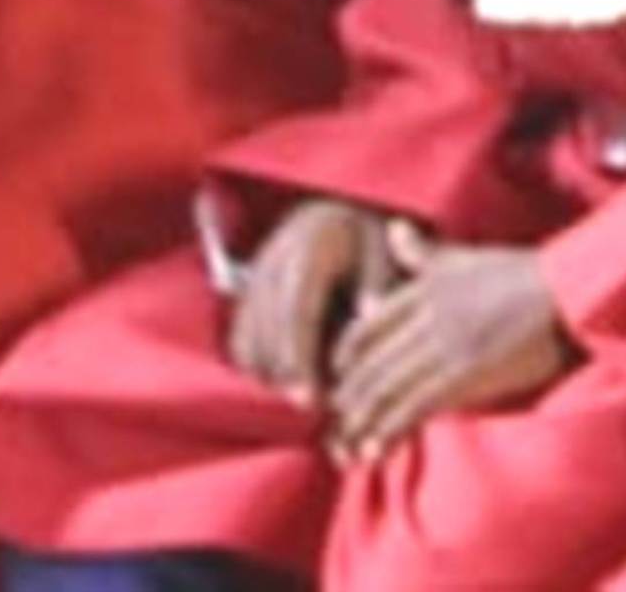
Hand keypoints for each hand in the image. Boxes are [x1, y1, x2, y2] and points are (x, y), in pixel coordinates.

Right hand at [223, 197, 409, 405]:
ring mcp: (253, 276)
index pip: (296, 312)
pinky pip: (241, 341)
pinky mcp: (244, 294)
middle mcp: (273, 258)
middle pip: (266, 335)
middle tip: (313, 407)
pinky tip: (288, 378)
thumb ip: (377, 286)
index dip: (299, 359)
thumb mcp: (384, 256)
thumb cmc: (370, 244)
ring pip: (248, 343)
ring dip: (271, 375)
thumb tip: (369, 318)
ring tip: (306, 392)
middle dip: (285, 377)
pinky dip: (260, 365)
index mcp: (312, 245)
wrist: (337, 218)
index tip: (309, 400)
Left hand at [322, 238, 573, 461]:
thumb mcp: (468, 256)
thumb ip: (425, 252)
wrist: (571, 291)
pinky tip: (376, 450)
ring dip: (360, 422)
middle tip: (332, 427)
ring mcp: (445, 345)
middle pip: (369, 364)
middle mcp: (427, 316)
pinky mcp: (465, 373)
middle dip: (345, 399)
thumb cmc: (526, 274)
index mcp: (425, 288)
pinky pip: (414, 407)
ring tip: (345, 448)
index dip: (343, 360)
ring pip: (384, 389)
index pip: (365, 328)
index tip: (335, 382)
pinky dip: (389, 431)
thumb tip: (393, 229)